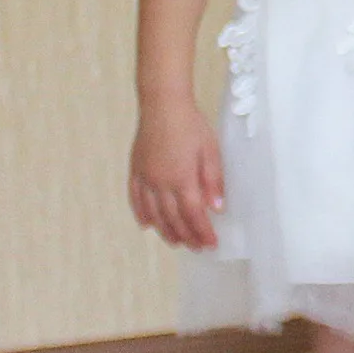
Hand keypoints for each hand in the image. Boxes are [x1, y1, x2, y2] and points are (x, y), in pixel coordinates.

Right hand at [129, 96, 225, 249]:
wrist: (163, 105)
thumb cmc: (191, 125)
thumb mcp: (211, 150)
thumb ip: (213, 181)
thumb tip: (217, 208)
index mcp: (181, 178)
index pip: (193, 214)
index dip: (202, 232)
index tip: (211, 244)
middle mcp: (160, 183)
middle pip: (173, 218)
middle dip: (187, 236)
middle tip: (197, 247)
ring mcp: (145, 178)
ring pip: (154, 214)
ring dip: (165, 231)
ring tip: (176, 242)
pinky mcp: (136, 171)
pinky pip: (136, 199)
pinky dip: (142, 214)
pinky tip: (147, 225)